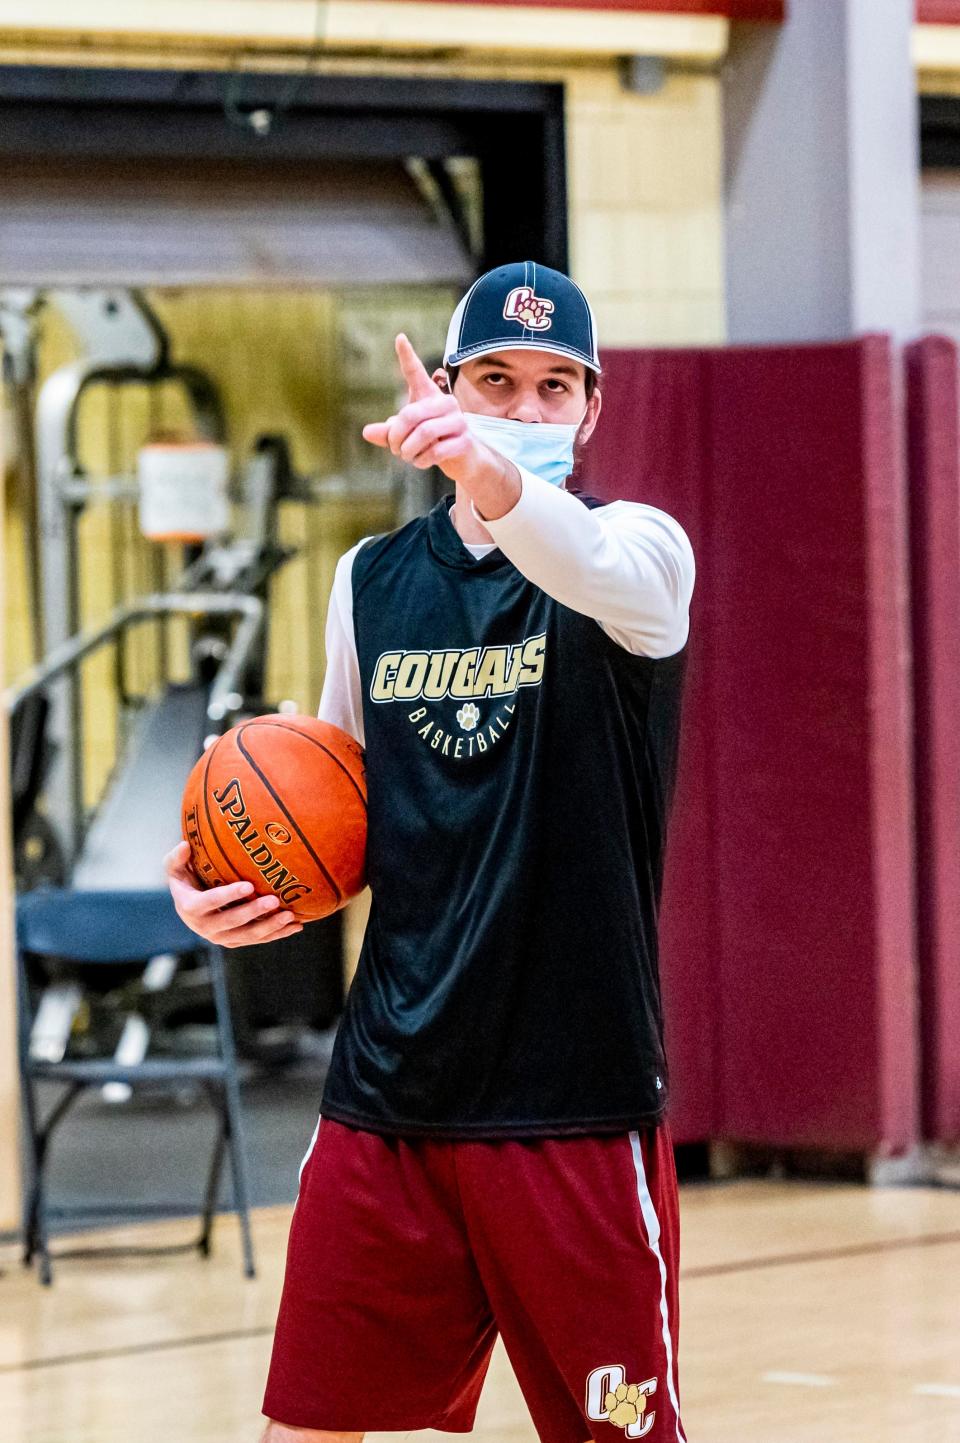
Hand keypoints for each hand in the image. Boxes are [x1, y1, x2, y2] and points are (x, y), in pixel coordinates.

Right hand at [164, 840, 303, 947]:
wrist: (189, 908)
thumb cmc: (185, 881)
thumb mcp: (175, 868)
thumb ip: (176, 858)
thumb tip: (185, 845)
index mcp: (190, 907)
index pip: (210, 902)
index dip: (228, 895)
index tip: (248, 885)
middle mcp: (205, 927)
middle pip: (233, 921)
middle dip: (254, 912)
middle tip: (274, 900)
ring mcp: (221, 937)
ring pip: (249, 935)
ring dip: (270, 927)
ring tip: (289, 916)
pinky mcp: (235, 941)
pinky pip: (258, 940)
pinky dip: (277, 934)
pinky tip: (296, 926)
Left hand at [362, 334, 485, 484]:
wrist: (463, 459)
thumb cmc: (432, 441)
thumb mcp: (407, 436)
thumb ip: (388, 433)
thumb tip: (366, 432)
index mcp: (429, 396)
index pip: (416, 373)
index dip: (407, 356)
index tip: (400, 337)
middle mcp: (446, 402)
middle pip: (411, 414)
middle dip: (396, 436)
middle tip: (394, 449)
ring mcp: (459, 421)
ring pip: (424, 433)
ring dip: (408, 450)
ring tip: (406, 456)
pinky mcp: (465, 441)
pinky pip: (437, 451)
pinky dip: (422, 460)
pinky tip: (421, 462)